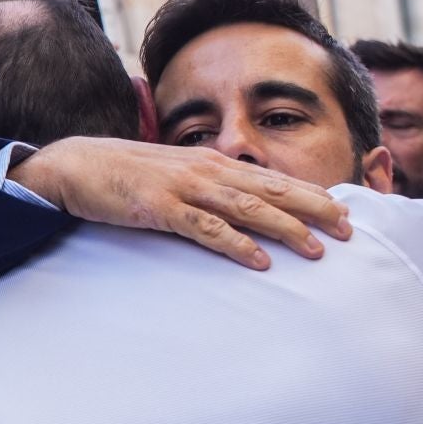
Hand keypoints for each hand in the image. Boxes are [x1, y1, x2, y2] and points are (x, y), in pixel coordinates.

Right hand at [14, 138, 351, 268]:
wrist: (74, 164)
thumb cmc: (120, 174)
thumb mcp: (169, 176)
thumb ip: (201, 190)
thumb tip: (229, 213)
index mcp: (210, 163)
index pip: (271, 179)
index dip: (310, 194)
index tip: (342, 211)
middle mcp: (205, 171)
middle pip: (272, 190)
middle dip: (314, 209)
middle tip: (349, 229)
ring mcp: (184, 188)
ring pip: (248, 208)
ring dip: (286, 228)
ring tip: (317, 248)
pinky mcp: (160, 208)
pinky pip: (206, 229)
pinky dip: (236, 244)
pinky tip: (259, 261)